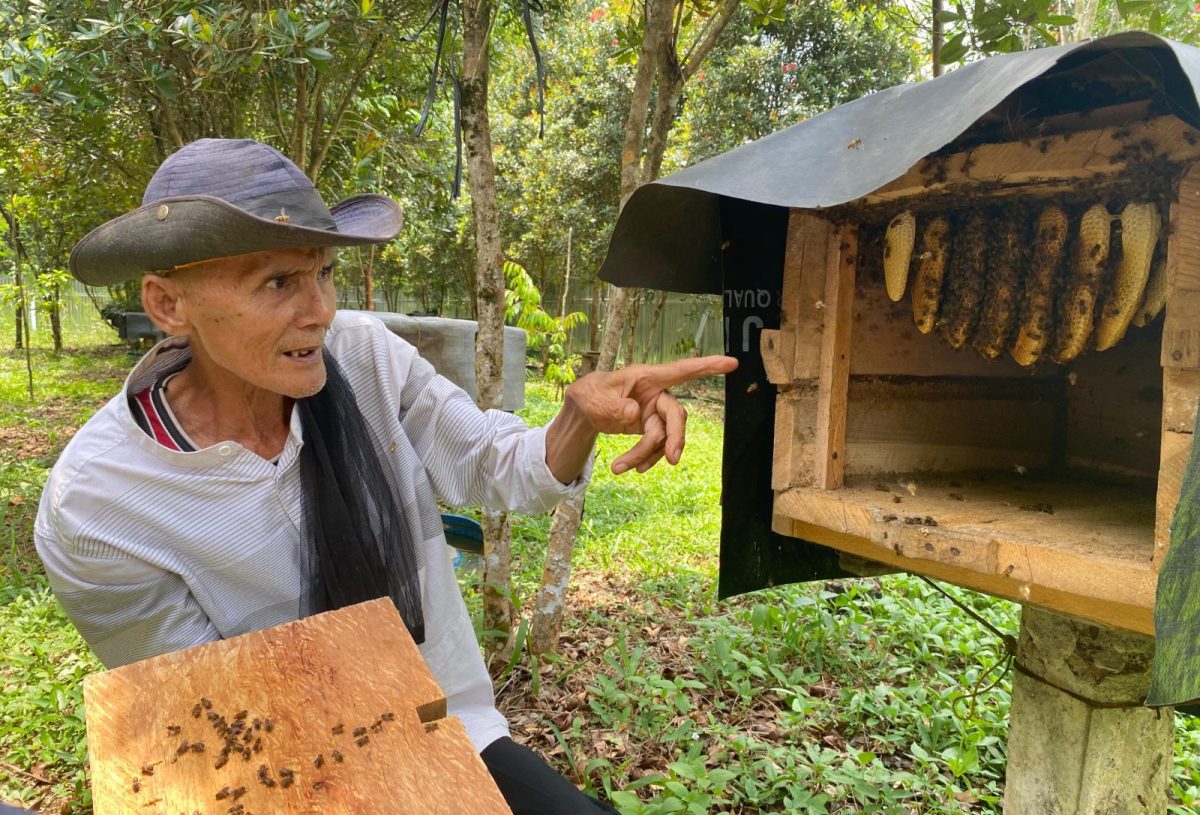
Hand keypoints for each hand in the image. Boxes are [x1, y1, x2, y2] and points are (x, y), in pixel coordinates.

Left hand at [561, 355, 737, 474]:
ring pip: (664, 437)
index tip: (733, 363)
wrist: (585, 412)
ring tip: (619, 468)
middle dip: (675, 437)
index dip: (707, 367)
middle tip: (671, 459)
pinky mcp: (651, 429)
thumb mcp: (596, 399)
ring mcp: (656, 413)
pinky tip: (631, 468)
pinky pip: (656, 447)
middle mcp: (657, 395)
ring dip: (646, 455)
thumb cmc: (591, 395)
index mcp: (647, 377)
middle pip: (676, 415)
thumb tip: (635, 413)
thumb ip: (615, 405)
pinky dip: (644, 459)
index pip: (682, 370)